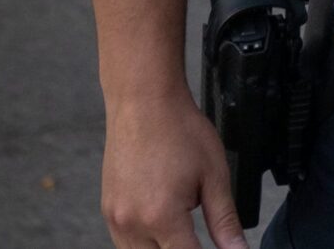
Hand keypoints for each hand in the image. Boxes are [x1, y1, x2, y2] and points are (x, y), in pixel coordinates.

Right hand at [101, 89, 249, 248]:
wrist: (143, 98)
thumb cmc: (177, 128)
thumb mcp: (214, 175)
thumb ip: (225, 222)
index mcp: (162, 217)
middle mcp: (132, 222)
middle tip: (200, 238)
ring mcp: (115, 216)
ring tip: (183, 236)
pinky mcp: (107, 208)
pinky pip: (125, 243)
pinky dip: (144, 245)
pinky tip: (162, 232)